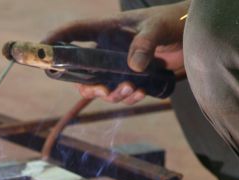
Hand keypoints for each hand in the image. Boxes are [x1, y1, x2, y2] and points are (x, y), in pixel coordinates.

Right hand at [43, 1, 188, 103]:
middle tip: (101, 92)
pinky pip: (121, 94)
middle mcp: (108, 49)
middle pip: (81, 71)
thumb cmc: (174, 22)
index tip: (40, 48)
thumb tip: (132, 68)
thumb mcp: (158, 28)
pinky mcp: (133, 78)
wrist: (198, 37)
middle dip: (87, 86)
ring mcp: (120, 65)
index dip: (55, 40)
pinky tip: (141, 93)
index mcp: (107, 30)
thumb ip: (145, 44)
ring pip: (101, 87)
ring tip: (131, 91)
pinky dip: (128, 98)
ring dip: (112, 95)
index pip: (74, 32)